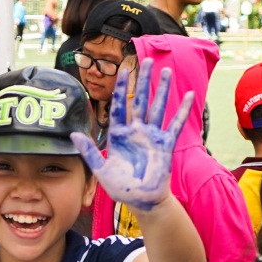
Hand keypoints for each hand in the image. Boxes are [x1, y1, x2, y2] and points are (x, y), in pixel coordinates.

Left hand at [71, 58, 191, 212]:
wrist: (141, 201)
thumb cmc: (120, 187)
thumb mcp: (100, 170)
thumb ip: (88, 151)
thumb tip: (72, 133)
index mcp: (118, 135)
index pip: (119, 106)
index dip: (121, 88)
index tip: (123, 71)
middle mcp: (135, 131)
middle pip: (139, 100)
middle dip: (142, 81)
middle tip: (147, 60)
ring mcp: (151, 136)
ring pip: (157, 107)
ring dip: (161, 90)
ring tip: (166, 71)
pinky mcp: (165, 145)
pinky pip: (175, 125)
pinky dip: (182, 111)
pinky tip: (189, 96)